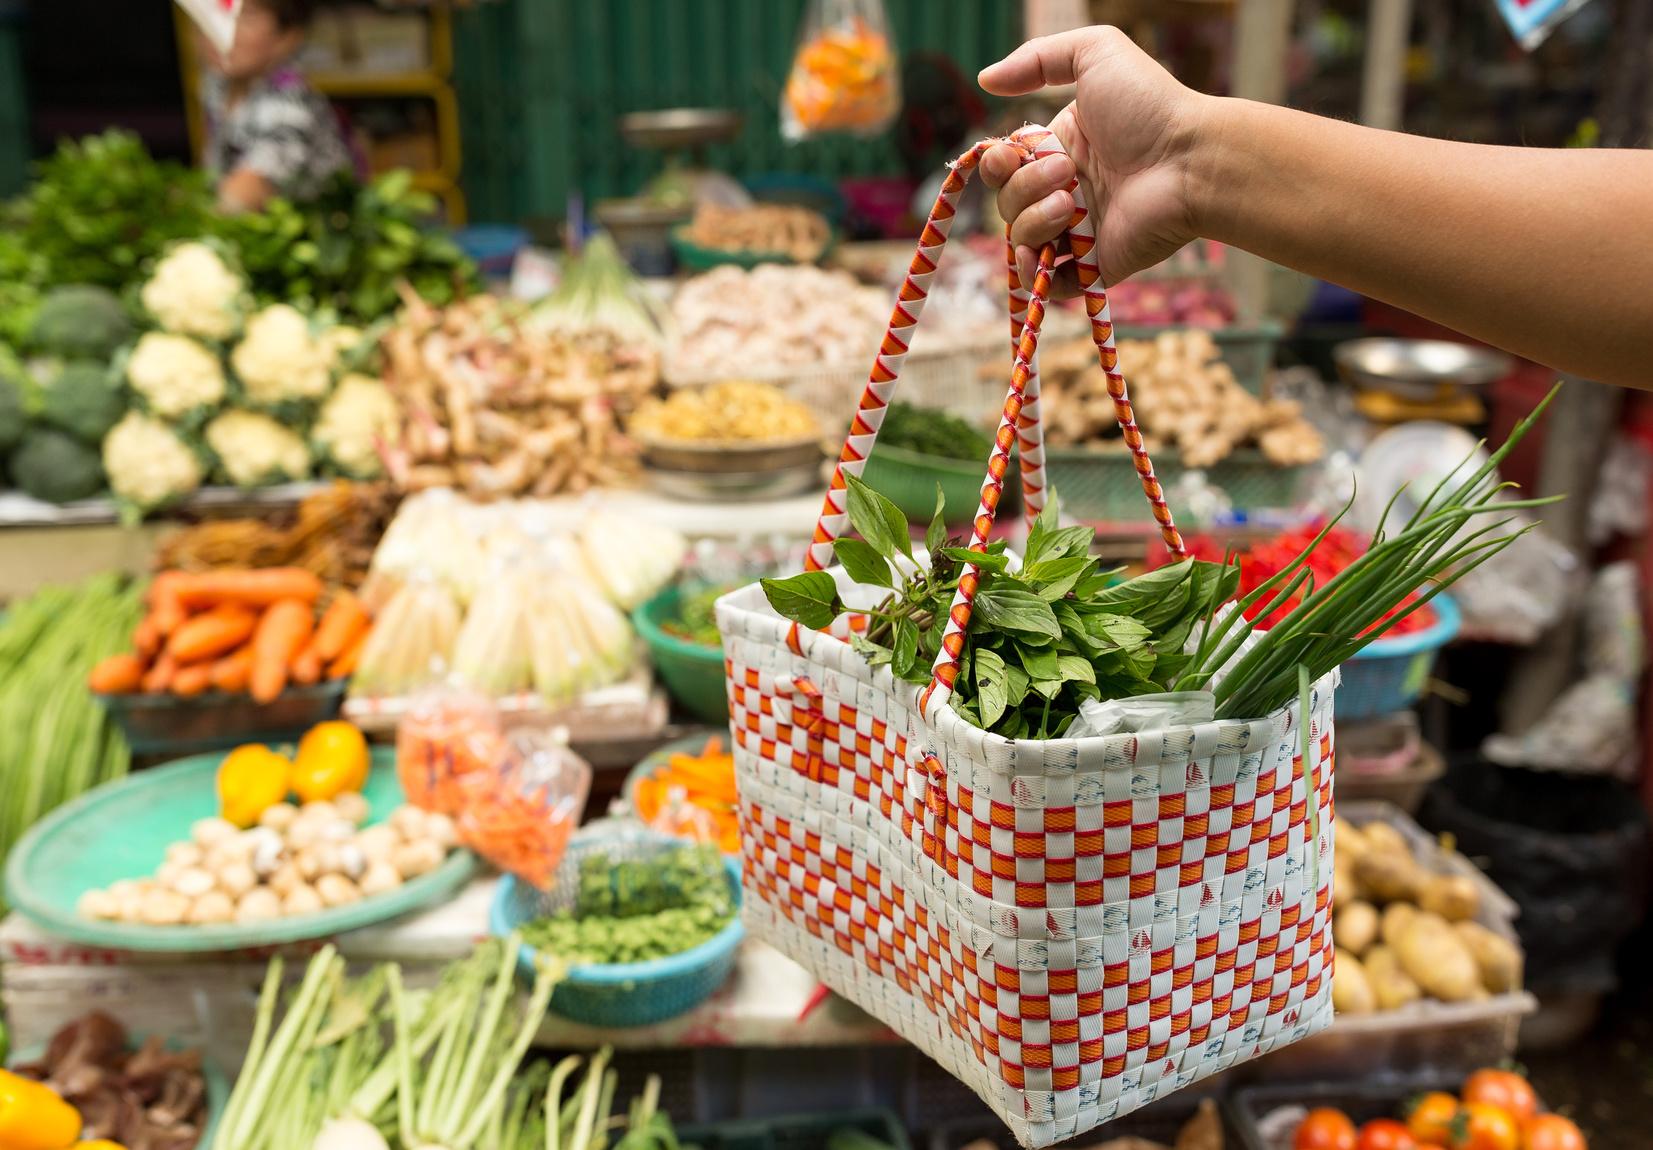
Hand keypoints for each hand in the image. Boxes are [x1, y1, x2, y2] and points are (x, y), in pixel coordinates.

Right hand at [978, 27, 1207, 292]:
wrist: (1190, 159)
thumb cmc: (1149, 106)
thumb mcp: (1095, 52)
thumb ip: (1037, 58)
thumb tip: (984, 79)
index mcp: (1060, 149)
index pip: (1005, 168)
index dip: (998, 165)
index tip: (1011, 156)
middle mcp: (1065, 191)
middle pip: (1007, 202)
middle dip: (1023, 187)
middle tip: (1065, 171)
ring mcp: (1079, 231)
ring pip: (1021, 238)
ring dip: (1033, 219)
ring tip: (1070, 203)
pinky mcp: (1093, 265)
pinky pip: (1046, 283)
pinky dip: (1035, 272)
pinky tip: (1046, 249)